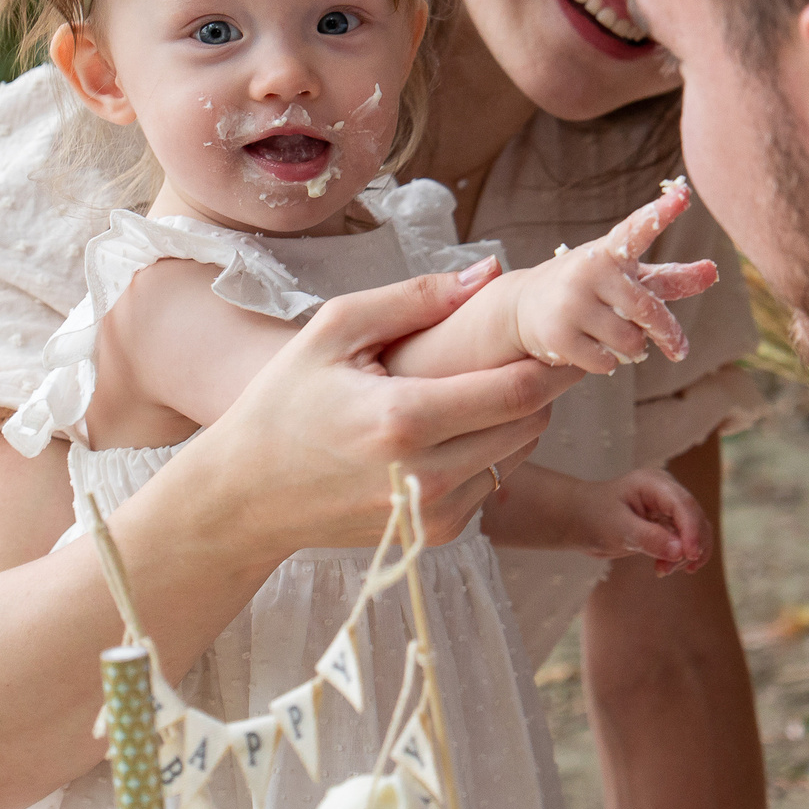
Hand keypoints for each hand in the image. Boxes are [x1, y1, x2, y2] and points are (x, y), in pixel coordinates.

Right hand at [167, 260, 578, 550]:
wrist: (245, 497)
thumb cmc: (283, 403)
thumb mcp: (333, 331)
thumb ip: (415, 298)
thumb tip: (489, 272)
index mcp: (405, 419)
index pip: (516, 391)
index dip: (551, 363)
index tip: (563, 339)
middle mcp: (428, 476)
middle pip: (530, 425)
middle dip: (541, 387)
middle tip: (534, 354)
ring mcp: (436, 514)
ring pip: (517, 456)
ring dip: (518, 420)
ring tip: (489, 386)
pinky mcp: (437, 535)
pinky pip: (492, 484)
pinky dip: (491, 453)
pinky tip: (456, 428)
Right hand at [510, 181, 719, 373]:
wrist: (525, 306)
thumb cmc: (590, 288)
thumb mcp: (627, 277)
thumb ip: (670, 277)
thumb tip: (713, 272)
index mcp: (610, 251)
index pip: (639, 229)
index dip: (662, 213)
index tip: (684, 194)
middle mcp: (590, 270)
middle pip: (648, 311)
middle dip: (667, 334)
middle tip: (679, 349)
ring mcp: (571, 303)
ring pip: (630, 342)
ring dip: (633, 349)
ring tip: (617, 339)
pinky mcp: (558, 335)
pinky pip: (606, 362)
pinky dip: (608, 363)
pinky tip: (593, 350)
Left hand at [595, 466, 712, 575]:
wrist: (578, 520)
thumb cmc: (593, 517)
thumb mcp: (617, 529)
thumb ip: (649, 538)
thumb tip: (680, 551)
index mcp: (654, 482)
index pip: (683, 504)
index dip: (691, 530)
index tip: (690, 555)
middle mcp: (666, 492)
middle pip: (695, 517)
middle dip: (691, 545)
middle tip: (675, 568)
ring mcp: (668, 507)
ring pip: (694, 531)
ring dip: (685, 554)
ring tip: (662, 570)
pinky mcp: (666, 524)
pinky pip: (683, 541)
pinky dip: (678, 557)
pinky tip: (663, 568)